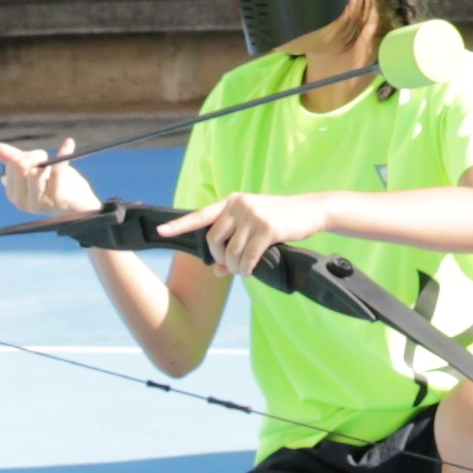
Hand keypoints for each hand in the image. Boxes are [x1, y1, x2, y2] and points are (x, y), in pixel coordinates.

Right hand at [0, 137, 100, 221]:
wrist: (81, 205)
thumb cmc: (57, 186)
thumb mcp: (34, 170)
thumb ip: (13, 159)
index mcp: (13, 194)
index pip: (12, 164)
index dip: (26, 156)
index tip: (38, 160)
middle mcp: (22, 202)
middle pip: (21, 165)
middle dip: (36, 155)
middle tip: (47, 160)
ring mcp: (39, 203)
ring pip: (36, 171)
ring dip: (49, 161)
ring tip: (56, 166)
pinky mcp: (57, 200)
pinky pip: (57, 171)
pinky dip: (64, 154)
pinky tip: (68, 144)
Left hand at [164, 191, 333, 272]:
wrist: (311, 210)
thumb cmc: (279, 220)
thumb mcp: (254, 227)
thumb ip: (233, 243)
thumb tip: (215, 271)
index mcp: (231, 201)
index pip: (200, 215)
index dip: (180, 225)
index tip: (161, 231)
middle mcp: (239, 205)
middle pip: (214, 240)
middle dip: (219, 259)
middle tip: (230, 267)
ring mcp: (253, 215)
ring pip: (231, 252)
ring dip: (235, 268)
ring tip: (243, 270)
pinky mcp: (267, 228)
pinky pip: (248, 257)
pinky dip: (247, 268)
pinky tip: (251, 270)